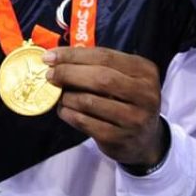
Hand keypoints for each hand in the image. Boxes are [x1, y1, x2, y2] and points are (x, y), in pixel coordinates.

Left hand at [46, 46, 168, 168]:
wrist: (145, 140)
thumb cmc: (127, 101)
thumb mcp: (124, 78)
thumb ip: (98, 66)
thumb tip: (58, 58)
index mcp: (144, 71)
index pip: (105, 56)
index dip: (74, 55)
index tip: (50, 56)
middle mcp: (144, 94)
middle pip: (100, 78)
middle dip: (69, 73)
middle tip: (50, 75)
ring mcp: (133, 118)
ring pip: (90, 101)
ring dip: (67, 96)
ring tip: (59, 95)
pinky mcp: (119, 138)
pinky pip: (85, 122)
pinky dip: (69, 114)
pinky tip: (64, 110)